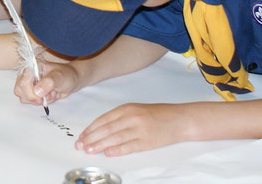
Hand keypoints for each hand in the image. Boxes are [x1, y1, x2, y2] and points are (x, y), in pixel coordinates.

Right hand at [14, 59, 77, 106]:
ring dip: (39, 100)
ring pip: (24, 98)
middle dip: (33, 97)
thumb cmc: (66, 74)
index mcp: (31, 67)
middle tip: (46, 97)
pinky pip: (32, 102)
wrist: (72, 80)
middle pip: (19, 90)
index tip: (41, 98)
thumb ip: (49, 82)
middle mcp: (28, 75)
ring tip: (51, 94)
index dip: (29, 92)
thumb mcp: (60, 76)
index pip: (22, 81)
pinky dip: (43, 102)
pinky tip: (51, 96)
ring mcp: (30, 84)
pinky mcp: (33, 93)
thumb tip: (37, 92)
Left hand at [76, 103, 191, 155]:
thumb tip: (100, 129)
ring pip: (115, 138)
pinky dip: (118, 150)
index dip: (90, 129)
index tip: (81, 136)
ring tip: (89, 151)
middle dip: (91, 138)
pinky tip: (108, 153)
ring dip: (100, 145)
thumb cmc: (157, 114)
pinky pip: (130, 146)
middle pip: (106, 129)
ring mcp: (140, 129)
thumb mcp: (136, 110)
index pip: (103, 119)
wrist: (180, 119)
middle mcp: (131, 117)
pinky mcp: (148, 141)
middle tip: (80, 145)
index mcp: (126, 109)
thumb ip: (119, 118)